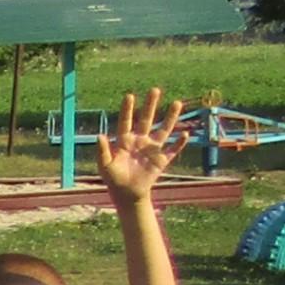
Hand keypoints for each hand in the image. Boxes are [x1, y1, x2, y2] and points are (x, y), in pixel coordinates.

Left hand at [96, 86, 190, 201]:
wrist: (127, 194)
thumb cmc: (113, 179)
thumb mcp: (105, 165)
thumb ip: (102, 151)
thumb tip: (99, 135)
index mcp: (125, 141)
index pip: (126, 122)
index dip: (127, 109)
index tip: (130, 96)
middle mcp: (140, 141)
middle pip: (146, 120)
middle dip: (150, 105)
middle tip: (155, 90)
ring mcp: (152, 149)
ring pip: (163, 130)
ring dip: (170, 118)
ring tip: (177, 103)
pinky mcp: (162, 160)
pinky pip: (173, 150)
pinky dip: (179, 143)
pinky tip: (185, 134)